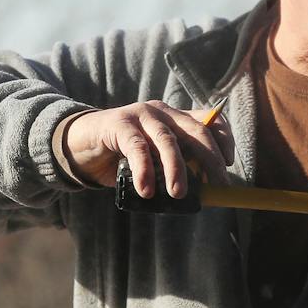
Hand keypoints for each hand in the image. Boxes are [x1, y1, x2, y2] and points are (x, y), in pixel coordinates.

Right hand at [63, 101, 234, 198]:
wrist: (79, 145)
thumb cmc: (120, 157)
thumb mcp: (153, 160)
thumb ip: (172, 168)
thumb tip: (200, 195)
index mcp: (175, 118)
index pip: (209, 121)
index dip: (224, 139)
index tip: (228, 162)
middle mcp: (162, 112)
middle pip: (197, 132)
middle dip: (211, 159)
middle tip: (218, 185)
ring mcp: (140, 115)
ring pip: (168, 141)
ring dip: (177, 169)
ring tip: (179, 194)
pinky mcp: (119, 124)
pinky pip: (137, 148)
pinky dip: (144, 170)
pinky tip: (146, 190)